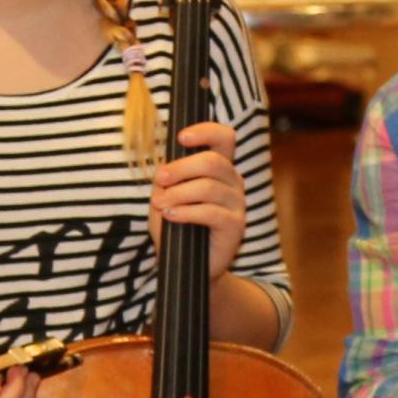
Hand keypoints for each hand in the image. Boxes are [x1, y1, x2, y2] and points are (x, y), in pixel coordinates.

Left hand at [149, 118, 249, 264]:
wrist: (186, 267)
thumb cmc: (177, 227)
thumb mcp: (165, 196)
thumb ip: (167, 178)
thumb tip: (165, 167)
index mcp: (219, 168)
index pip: (224, 138)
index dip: (206, 131)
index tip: (181, 138)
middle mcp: (233, 181)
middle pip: (212, 161)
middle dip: (181, 167)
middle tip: (159, 179)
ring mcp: (237, 203)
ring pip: (208, 186)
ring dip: (178, 193)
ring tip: (160, 204)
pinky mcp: (236, 225)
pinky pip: (210, 212)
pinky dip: (186, 212)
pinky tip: (172, 216)